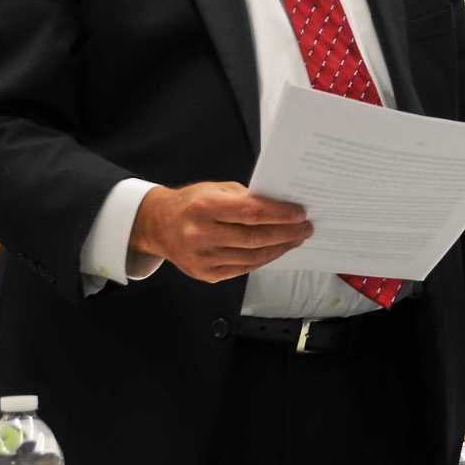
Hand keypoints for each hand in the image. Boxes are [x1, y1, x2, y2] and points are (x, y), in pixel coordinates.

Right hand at [129, 182, 309, 283]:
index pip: (251, 212)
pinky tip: (276, 250)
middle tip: (306, 228)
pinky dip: (264, 259)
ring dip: (279, 248)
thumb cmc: (191, 203)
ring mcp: (202, 258)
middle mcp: (200, 234)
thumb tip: (280, 207)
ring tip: (295, 239)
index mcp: (204, 206)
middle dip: (286, 233)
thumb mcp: (214, 190)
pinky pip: (243, 268)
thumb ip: (244, 198)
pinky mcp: (205, 274)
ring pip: (252, 256)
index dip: (280, 214)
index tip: (300, 213)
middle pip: (255, 237)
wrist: (158, 226)